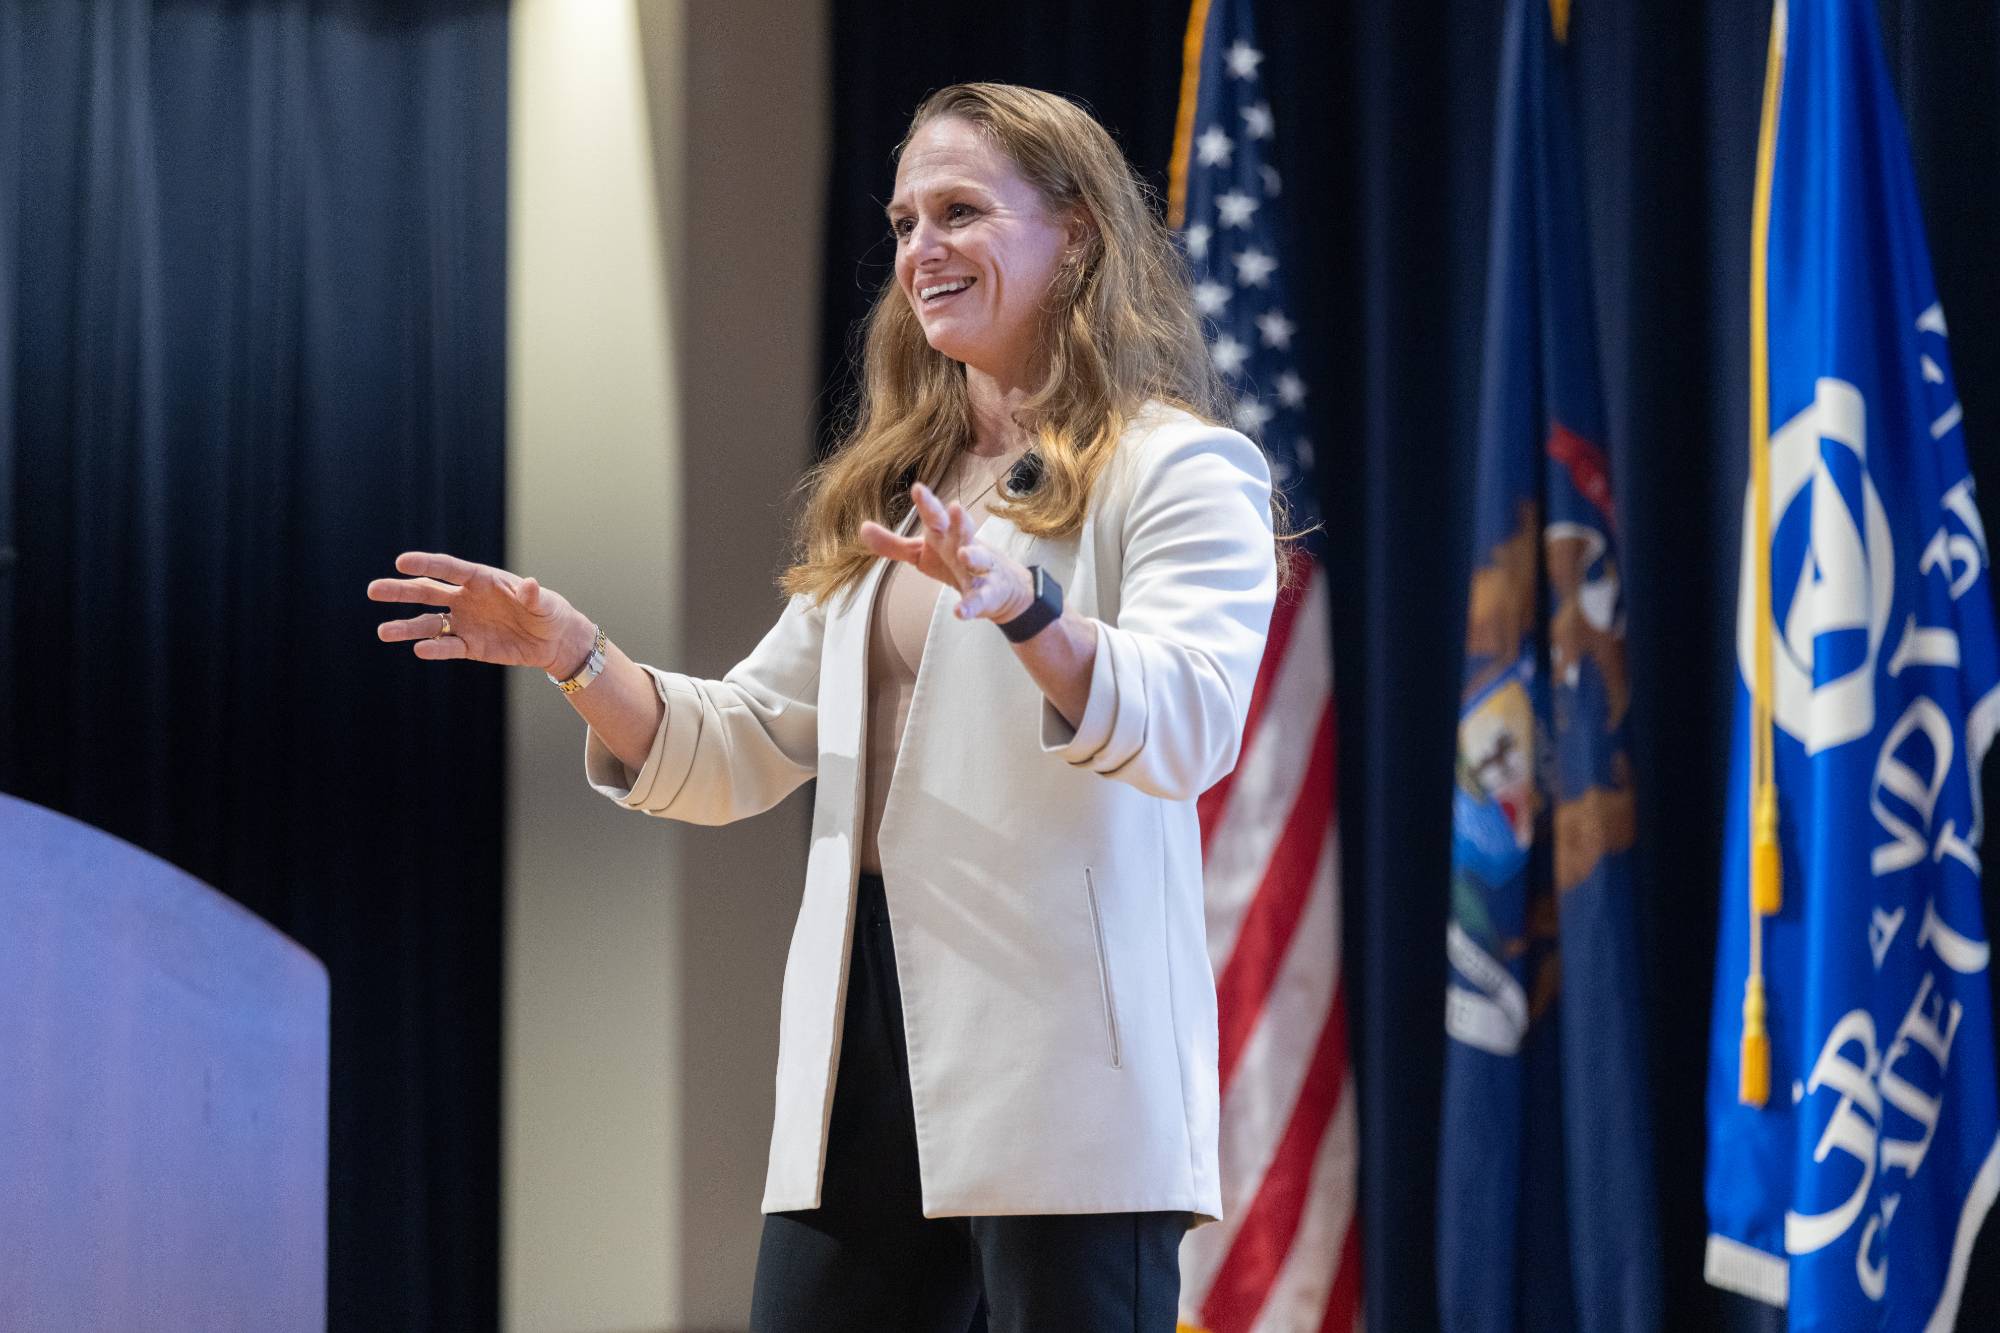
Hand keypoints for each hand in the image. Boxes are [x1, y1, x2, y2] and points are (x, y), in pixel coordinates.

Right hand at [367, 551, 592, 674]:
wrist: (553, 641)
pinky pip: (448, 647)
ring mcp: (465, 623)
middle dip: (401, 590)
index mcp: (482, 580)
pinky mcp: (470, 646)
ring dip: (407, 628)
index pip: (449, 569)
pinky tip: (419, 649)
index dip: (426, 565)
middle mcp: (467, 599)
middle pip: (428, 592)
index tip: (401, 562)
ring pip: (430, 624)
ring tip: (383, 632)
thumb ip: (533, 596)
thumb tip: (529, 585)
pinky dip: (435, 649)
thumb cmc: (549, 613)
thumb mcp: (546, 604)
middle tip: (373, 590)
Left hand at [859, 482, 1033, 623]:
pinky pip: (979, 600)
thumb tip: (863, 528)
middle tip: (955, 508)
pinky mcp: (987, 594)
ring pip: (979, 560)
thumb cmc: (955, 562)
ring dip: (974, 557)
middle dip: (960, 520)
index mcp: (946, 535)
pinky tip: (960, 612)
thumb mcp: (923, 552)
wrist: (1001, 589)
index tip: (918, 488)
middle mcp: (965, 546)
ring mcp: (980, 570)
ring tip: (965, 555)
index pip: (936, 516)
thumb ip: (894, 545)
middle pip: (963, 530)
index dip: (928, 504)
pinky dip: (971, 606)